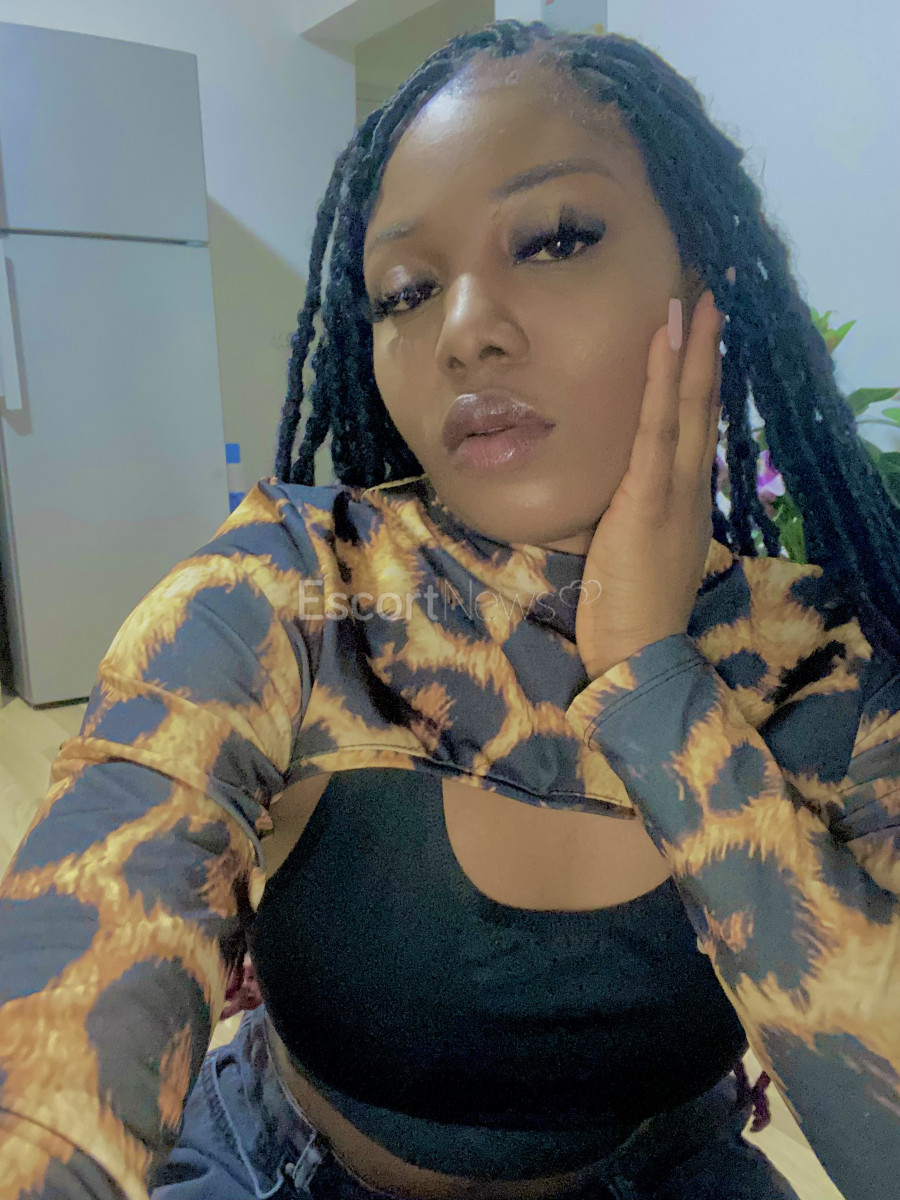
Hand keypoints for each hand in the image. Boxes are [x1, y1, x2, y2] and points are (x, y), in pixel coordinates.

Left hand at [575, 288, 724, 679]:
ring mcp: (675, 492)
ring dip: (691, 351)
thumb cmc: (624, 611)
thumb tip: (593, 491)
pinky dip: (665, 381)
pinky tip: (665, 341)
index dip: (698, 383)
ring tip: (694, 300)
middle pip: (702, 408)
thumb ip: (617, 515)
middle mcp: (689, 489)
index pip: (693, 430)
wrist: (638, 656)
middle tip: (710, 298)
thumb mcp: (624, 551)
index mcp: (683, 500)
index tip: (698, 339)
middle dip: (705, 352)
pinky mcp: (652, 500)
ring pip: (688, 409)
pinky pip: (658, 429)